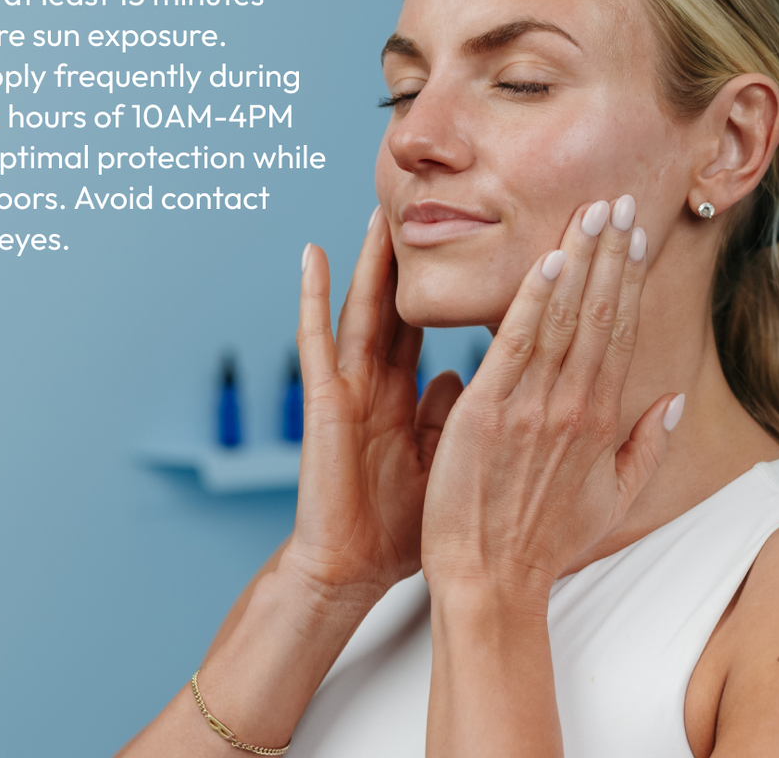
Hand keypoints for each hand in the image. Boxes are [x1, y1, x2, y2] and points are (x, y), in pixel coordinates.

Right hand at [285, 208, 463, 600]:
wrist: (353, 569)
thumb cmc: (398, 524)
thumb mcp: (438, 461)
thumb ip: (445, 415)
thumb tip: (459, 374)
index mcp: (402, 396)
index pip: (425, 328)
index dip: (442, 289)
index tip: (468, 249)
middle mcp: (374, 383)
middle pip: (396, 307)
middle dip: (407, 261)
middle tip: (424, 209)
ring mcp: (346, 387)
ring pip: (360, 310)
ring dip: (368, 263)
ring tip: (377, 213)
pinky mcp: (323, 401)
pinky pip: (316, 341)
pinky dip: (310, 297)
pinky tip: (311, 256)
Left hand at [421, 196, 680, 600]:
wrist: (491, 578)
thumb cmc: (544, 539)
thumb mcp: (612, 498)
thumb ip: (647, 446)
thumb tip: (671, 399)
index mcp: (601, 419)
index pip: (621, 332)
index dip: (629, 280)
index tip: (636, 237)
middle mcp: (575, 405)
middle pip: (600, 313)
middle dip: (612, 254)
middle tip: (619, 200)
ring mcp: (534, 406)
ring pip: (565, 319)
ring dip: (581, 260)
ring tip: (591, 212)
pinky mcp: (489, 412)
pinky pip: (516, 344)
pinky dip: (534, 300)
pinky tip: (548, 259)